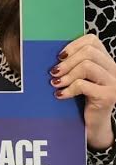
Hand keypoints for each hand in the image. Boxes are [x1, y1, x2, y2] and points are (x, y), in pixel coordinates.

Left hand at [51, 34, 115, 149]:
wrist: (94, 123)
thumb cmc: (83, 98)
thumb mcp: (80, 77)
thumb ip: (73, 63)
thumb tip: (53, 54)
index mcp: (106, 61)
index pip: (92, 41)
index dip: (73, 45)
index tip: (60, 56)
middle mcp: (114, 69)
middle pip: (89, 52)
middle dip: (67, 62)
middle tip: (54, 72)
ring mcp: (113, 83)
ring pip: (87, 66)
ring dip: (67, 75)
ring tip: (57, 83)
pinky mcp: (108, 96)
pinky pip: (83, 85)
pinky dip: (68, 89)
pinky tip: (60, 95)